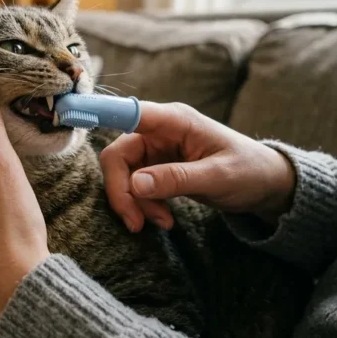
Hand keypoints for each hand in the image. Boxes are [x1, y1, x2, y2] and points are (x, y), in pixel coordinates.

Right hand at [100, 102, 295, 231]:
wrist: (266, 186)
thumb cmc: (249, 172)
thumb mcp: (218, 177)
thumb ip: (177, 179)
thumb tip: (136, 185)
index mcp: (174, 121)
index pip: (127, 113)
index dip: (97, 113)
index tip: (70, 114)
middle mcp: (160, 132)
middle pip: (118, 156)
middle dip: (122, 191)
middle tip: (137, 223)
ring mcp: (157, 151)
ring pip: (124, 176)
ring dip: (135, 204)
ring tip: (162, 224)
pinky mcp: (158, 170)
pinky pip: (135, 188)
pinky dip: (143, 206)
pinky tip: (164, 220)